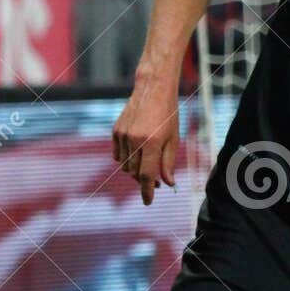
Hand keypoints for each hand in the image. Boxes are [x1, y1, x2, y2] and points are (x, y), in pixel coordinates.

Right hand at [113, 78, 178, 204]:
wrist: (153, 89)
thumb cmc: (168, 114)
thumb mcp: (173, 139)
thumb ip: (168, 163)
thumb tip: (168, 183)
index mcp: (152, 143)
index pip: (147, 176)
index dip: (147, 191)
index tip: (148, 201)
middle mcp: (135, 140)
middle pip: (135, 173)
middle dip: (144, 180)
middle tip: (156, 181)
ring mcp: (123, 135)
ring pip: (125, 166)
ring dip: (135, 170)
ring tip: (148, 163)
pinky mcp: (116, 131)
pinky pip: (118, 155)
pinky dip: (125, 159)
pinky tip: (136, 153)